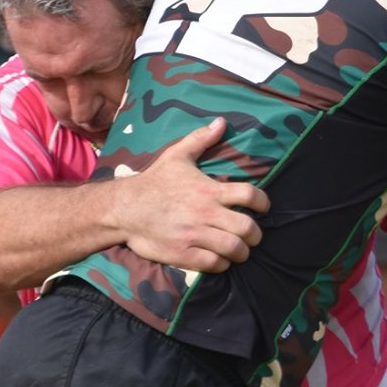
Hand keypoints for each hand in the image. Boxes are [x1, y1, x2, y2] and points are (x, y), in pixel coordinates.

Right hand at [115, 118, 270, 273]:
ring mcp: (195, 235)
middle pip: (248, 228)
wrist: (123, 208)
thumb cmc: (153, 182)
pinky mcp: (183, 254)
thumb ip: (201, 140)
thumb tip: (221, 122)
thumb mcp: (177, 156)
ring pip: (234, 249)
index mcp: (209, 190)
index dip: (263, 203)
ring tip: (239, 250)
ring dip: (241, 252)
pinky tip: (219, 259)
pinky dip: (222, 264)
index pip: (250, 196)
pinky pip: (214, 264)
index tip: (263, 208)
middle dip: (255, 235)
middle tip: (252, 236)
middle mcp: (205, 214)